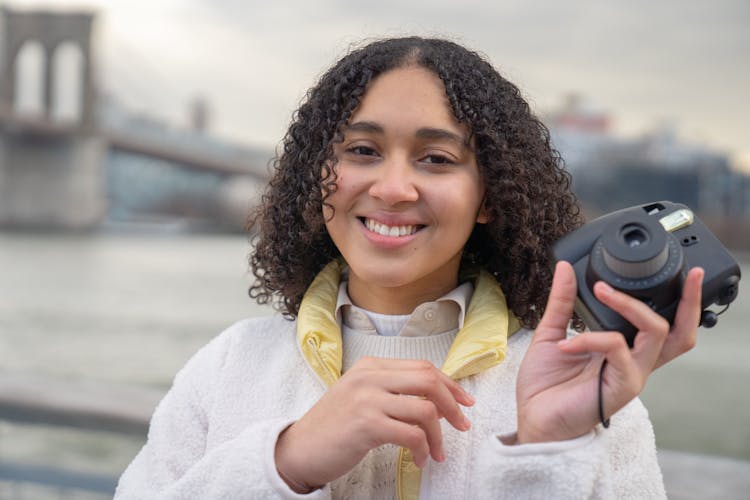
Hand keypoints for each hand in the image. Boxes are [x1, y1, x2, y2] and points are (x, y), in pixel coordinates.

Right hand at [274, 357, 473, 490]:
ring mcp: (367, 399)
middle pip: (428, 380)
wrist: (299, 449)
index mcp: (371, 365)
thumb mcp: (362, 397)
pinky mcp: (366, 425)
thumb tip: (437, 401)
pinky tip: (419, 460)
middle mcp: (369, 376)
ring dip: (438, 435)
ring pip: (425, 409)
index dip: (449, 384)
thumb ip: (393, 392)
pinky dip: (423, 450)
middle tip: (462, 424)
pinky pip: (411, 435)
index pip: (422, 367)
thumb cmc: (334, 426)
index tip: (464, 401)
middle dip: (453, 404)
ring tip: (437, 452)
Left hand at [515, 261, 702, 443]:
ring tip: (601, 290)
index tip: (682, 271)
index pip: (662, 322)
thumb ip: (561, 301)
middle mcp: (634, 360)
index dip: (679, 300)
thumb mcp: (550, 332)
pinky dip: (591, 338)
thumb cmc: (546, 384)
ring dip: (629, 305)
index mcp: (622, 347)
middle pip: (679, 331)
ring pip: (656, 332)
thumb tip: (564, 268)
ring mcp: (632, 373)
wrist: (534, 418)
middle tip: (684, 275)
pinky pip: (617, 348)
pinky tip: (566, 343)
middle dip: (688, 301)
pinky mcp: (622, 386)